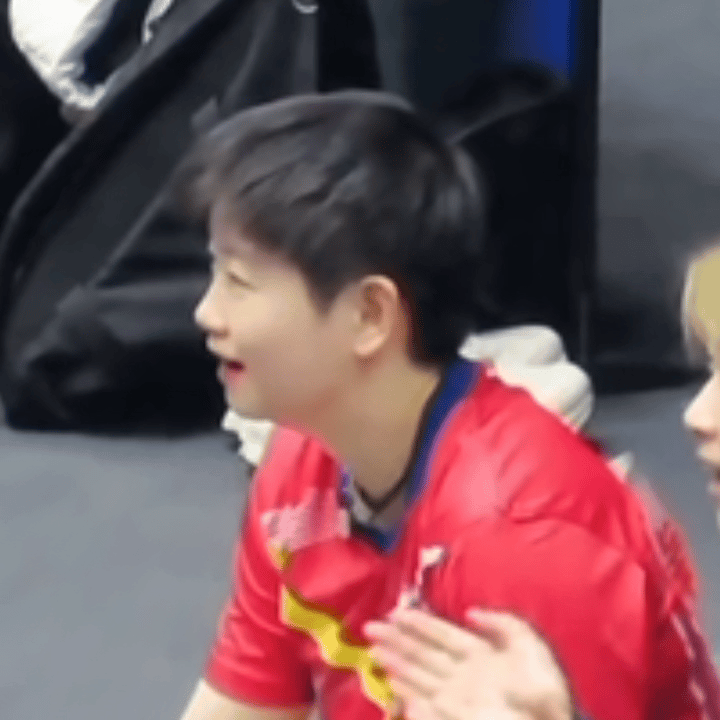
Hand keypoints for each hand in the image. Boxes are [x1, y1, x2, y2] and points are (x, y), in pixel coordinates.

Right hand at [364, 607, 573, 719]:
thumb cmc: (547, 692)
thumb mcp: (530, 646)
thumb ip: (502, 624)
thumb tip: (469, 612)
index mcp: (481, 653)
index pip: (443, 634)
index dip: (420, 623)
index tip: (396, 613)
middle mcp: (463, 673)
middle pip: (424, 653)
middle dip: (398, 640)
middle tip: (370, 627)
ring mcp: (458, 697)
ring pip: (420, 675)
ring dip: (396, 663)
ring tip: (374, 650)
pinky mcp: (455, 715)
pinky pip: (427, 703)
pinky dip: (408, 694)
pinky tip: (392, 684)